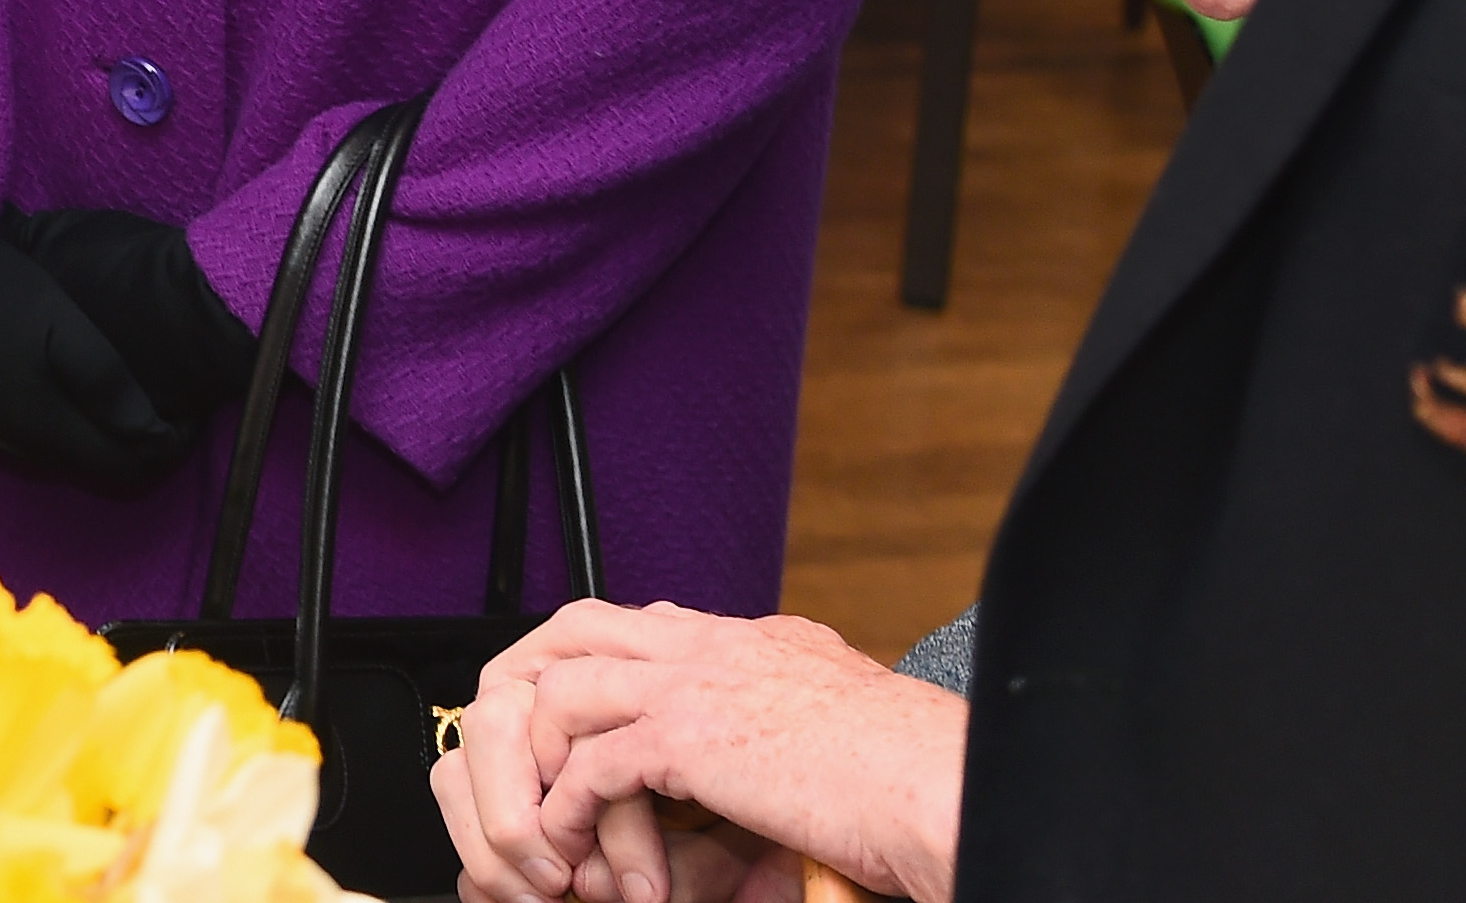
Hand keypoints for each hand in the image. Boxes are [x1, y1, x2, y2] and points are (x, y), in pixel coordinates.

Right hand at [0, 93, 201, 489]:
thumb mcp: (63, 327)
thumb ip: (109, 384)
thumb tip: (154, 432)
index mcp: (47, 428)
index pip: (127, 467)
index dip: (168, 447)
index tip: (193, 414)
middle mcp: (23, 447)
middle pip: (102, 469)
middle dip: (142, 446)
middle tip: (173, 408)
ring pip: (73, 457)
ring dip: (109, 439)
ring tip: (138, 401)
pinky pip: (46, 441)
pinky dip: (78, 429)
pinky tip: (85, 396)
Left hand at [435, 601, 957, 902]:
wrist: (946, 789)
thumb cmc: (918, 778)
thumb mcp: (840, 726)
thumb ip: (782, 724)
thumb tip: (750, 771)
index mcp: (756, 638)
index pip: (642, 620)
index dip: (591, 665)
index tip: (569, 720)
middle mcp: (718, 644)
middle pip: (575, 626)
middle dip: (532, 681)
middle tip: (519, 751)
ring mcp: (699, 682)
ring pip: (563, 690)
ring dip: (540, 760)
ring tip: (541, 816)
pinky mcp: (691, 739)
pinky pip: (591, 763)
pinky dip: (569, 809)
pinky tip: (572, 846)